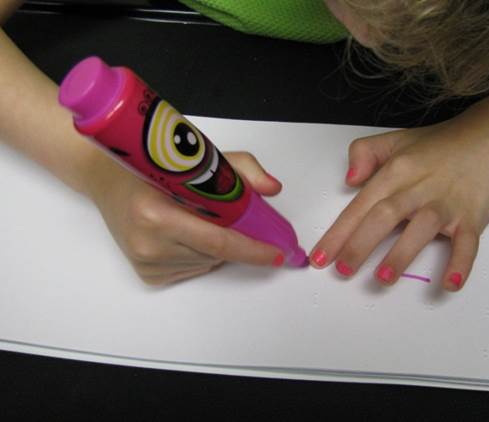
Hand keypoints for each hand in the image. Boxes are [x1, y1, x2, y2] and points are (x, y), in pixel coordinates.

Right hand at [85, 151, 283, 284]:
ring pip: (207, 262)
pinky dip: (200, 254)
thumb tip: (273, 189)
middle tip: (231, 215)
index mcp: (157, 214)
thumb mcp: (200, 158)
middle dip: (235, 238)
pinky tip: (184, 232)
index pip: (219, 241)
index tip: (279, 253)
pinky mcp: (146, 274)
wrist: (107, 179)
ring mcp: (145, 262)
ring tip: (195, 217)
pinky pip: (193, 269)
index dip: (253, 249)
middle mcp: (148, 244)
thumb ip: (242, 170)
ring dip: (215, 245)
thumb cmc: (153, 166)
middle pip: (217, 253)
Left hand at [310, 99, 488, 290]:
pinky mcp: (472, 216)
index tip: (321, 256)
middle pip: (383, 217)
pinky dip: (461, 263)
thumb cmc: (440, 144)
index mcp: (395, 173)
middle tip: (343, 270)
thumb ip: (364, 154)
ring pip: (420, 230)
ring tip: (382, 279)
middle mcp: (417, 189)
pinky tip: (449, 283)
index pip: (359, 206)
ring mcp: (445, 204)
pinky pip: (468, 243)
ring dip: (401, 255)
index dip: (338, 233)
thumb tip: (349, 180)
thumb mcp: (395, 139)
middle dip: (360, 245)